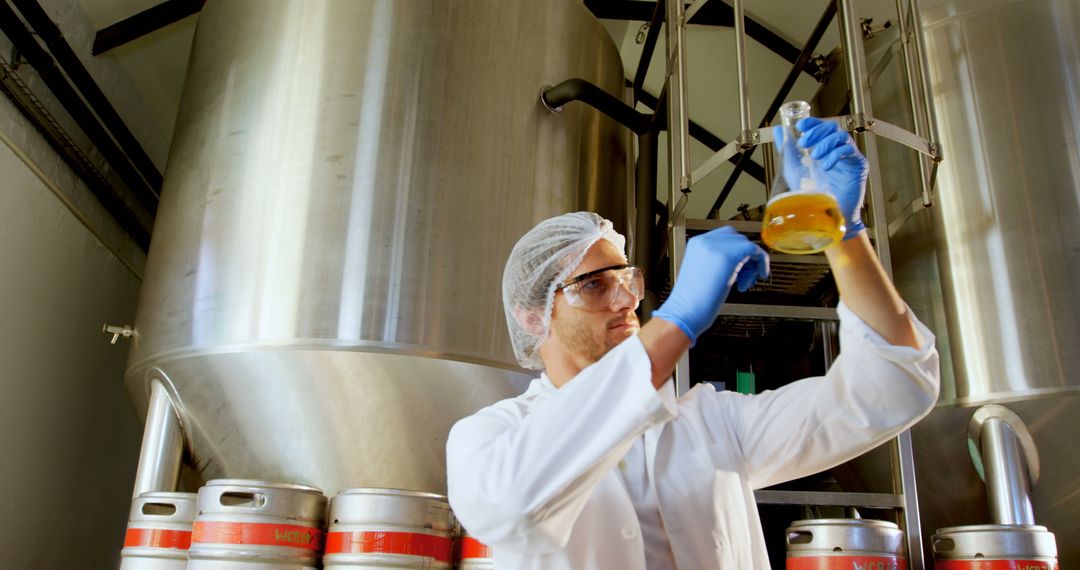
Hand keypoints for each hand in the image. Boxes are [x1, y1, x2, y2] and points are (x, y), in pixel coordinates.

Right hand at [652, 227, 768, 343]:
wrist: (685, 312)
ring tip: (744, 283)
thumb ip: (717, 260)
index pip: (725, 236)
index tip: (741, 267)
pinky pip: (755, 250)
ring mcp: (717, 246)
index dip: (737, 252)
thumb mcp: (703, 271)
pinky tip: (759, 275)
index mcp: (697, 243)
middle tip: (744, 277)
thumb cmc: (692, 300)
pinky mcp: (729, 255)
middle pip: (737, 238)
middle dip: (745, 258)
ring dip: (752, 263)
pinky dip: (762, 262)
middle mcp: (705, 241)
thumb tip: (738, 260)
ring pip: (747, 244)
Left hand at [773, 117, 867, 239]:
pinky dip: (836, 155)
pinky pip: (850, 151)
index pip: (820, 127)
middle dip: (816, 132)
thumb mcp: (793, 168)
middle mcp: (836, 150)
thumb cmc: (812, 195)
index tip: (800, 125)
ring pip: (842, 136)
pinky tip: (826, 166)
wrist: (826, 215)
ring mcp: (848, 157)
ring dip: (825, 143)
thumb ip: (787, 149)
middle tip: (804, 142)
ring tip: (814, 156)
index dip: (812, 123)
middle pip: (832, 128)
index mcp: (823, 148)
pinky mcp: (858, 165)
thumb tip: (779, 130)